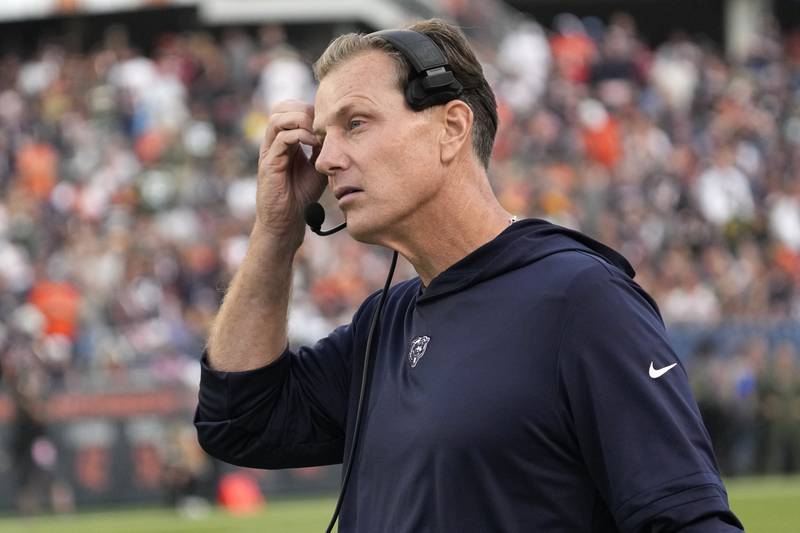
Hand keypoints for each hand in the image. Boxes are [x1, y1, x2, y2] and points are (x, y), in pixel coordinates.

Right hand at [255, 100, 326, 246]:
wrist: (287, 220)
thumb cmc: (301, 196)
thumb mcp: (318, 167)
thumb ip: (324, 148)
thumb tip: (338, 131)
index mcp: (284, 140)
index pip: (290, 109)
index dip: (309, 109)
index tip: (327, 121)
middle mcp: (273, 142)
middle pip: (281, 107)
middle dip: (304, 109)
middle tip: (321, 124)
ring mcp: (269, 151)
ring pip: (278, 118)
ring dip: (301, 120)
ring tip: (317, 132)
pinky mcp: (269, 163)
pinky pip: (281, 138)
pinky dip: (299, 135)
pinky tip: (314, 144)